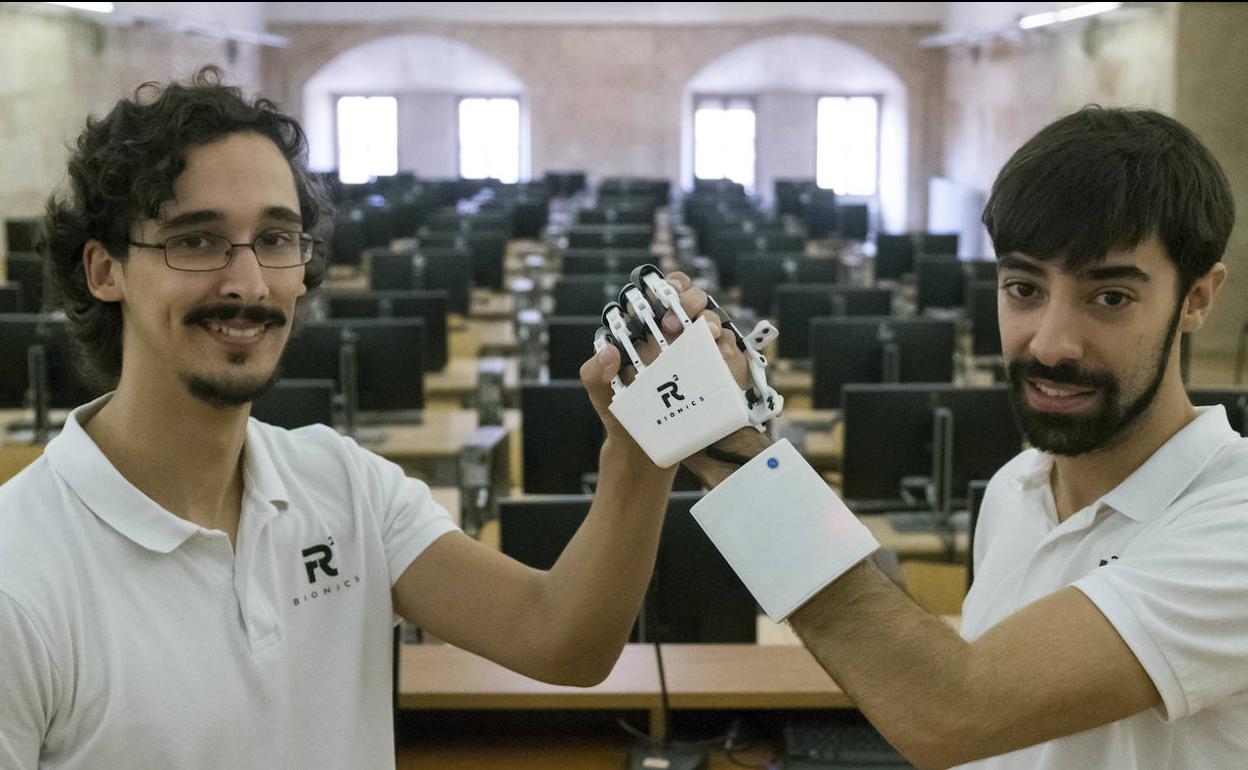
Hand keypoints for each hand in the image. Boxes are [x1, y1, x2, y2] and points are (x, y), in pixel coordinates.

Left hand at [579, 271, 748, 466]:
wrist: (645, 451)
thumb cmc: (622, 415)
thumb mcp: (602, 394)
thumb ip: (595, 372)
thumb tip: (609, 352)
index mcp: (649, 332)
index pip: (663, 294)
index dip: (667, 286)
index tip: (665, 291)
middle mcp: (677, 337)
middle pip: (693, 301)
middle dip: (689, 300)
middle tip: (674, 323)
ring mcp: (699, 354)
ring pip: (713, 322)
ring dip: (709, 322)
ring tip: (705, 333)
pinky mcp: (716, 374)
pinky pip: (729, 352)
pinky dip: (727, 348)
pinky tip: (722, 353)